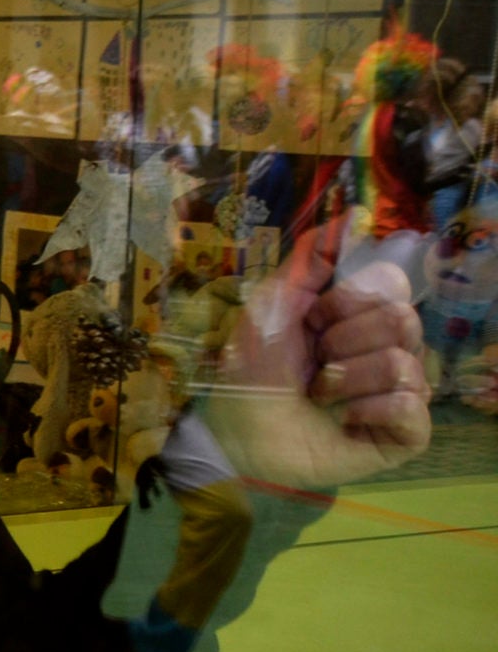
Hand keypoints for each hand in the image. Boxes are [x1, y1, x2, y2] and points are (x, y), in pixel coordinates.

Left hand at [201, 216, 428, 491]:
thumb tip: (348, 217)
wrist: (236, 434)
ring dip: (348, 378)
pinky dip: (372, 409)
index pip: (393, 284)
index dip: (351, 299)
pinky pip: (415, 407)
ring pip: (407, 364)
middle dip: (345, 340)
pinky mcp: (402, 433)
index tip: (314, 318)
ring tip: (319, 394)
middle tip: (315, 361)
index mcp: (358, 316)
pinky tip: (347, 420)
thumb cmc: (248, 372)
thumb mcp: (268, 306)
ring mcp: (398, 392)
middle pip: (403, 320)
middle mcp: (385, 349)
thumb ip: (307, 263)